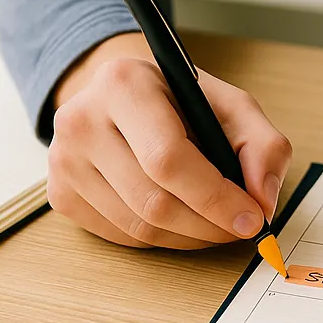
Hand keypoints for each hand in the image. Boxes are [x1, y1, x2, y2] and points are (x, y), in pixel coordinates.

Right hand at [46, 33, 291, 248]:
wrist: (121, 96)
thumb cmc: (178, 101)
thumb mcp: (230, 105)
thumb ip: (262, 146)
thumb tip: (263, 201)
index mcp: (123, 84)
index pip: (167, 158)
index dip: (215, 197)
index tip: (251, 218)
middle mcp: (80, 120)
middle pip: (152, 201)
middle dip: (208, 224)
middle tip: (240, 227)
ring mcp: (63, 161)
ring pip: (138, 227)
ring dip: (189, 237)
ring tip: (215, 223)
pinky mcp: (60, 194)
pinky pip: (121, 237)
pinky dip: (161, 238)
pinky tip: (180, 219)